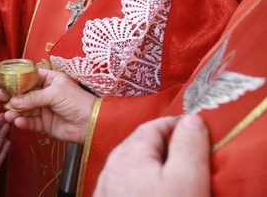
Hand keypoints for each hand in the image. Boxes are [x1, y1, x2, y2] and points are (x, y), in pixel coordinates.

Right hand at [0, 69, 95, 143]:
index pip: (30, 77)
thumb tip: (14, 101)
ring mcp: (45, 109)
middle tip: (0, 96)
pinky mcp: (45, 124)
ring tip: (8, 114)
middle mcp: (46, 93)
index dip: (18, 79)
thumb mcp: (54, 93)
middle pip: (24, 94)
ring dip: (16, 111)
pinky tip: (18, 122)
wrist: (91, 124)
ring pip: (25, 109)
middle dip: (12, 96)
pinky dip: (24, 122)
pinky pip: (31, 122)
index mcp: (50, 80)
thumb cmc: (76, 102)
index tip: (5, 82)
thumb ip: (33, 97)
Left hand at [96, 115, 210, 196]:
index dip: (179, 125)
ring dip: (156, 166)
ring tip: (178, 176)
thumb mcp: (185, 180)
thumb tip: (192, 119)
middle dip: (167, 146)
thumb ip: (189, 147)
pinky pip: (130, 184)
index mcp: (130, 152)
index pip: (155, 125)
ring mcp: (107, 186)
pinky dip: (145, 183)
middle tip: (193, 154)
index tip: (198, 129)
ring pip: (136, 166)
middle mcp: (113, 166)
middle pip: (143, 145)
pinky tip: (156, 192)